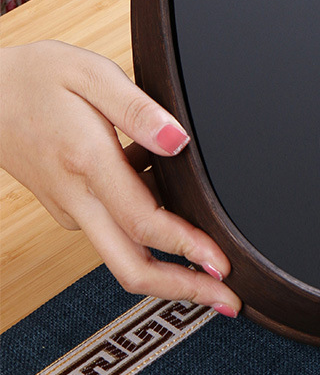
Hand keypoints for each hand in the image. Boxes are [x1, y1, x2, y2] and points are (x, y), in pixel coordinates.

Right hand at [0, 40, 240, 315]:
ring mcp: (70, 208)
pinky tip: (174, 212)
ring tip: (212, 265)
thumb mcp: (90, 74)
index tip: (222, 266)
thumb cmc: (36, 77)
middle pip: (131, 265)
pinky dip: (146, 235)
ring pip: (122, 253)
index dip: (187, 249)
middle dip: (183, 289)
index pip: (143, 223)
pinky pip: (112, 231)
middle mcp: (77, 198)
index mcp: (87, 162)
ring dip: (168, 267)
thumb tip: (179, 141)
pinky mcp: (68, 208)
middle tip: (228, 300)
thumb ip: (138, 109)